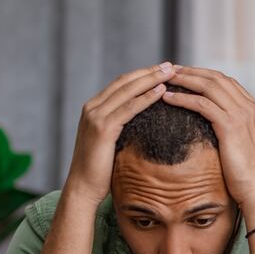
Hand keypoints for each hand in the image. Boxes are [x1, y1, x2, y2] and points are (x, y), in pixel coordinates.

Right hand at [64, 62, 174, 204]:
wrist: (83, 188)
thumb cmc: (101, 170)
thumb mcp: (112, 143)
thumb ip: (122, 128)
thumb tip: (145, 124)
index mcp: (94, 108)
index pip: (121, 84)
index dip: (142, 75)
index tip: (162, 70)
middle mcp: (92, 107)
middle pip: (125, 81)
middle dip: (149, 72)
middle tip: (171, 65)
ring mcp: (96, 116)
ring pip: (128, 90)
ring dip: (151, 79)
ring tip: (170, 73)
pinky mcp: (103, 128)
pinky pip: (129, 108)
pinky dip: (146, 97)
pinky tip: (161, 91)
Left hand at [160, 68, 254, 209]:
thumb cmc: (250, 175)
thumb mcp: (247, 145)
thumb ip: (238, 130)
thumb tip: (224, 129)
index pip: (227, 82)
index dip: (204, 75)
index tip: (186, 75)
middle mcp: (250, 107)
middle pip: (216, 78)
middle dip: (192, 72)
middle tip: (170, 70)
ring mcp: (241, 114)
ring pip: (208, 86)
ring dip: (184, 80)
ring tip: (165, 79)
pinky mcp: (230, 125)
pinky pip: (201, 104)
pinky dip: (183, 98)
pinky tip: (168, 98)